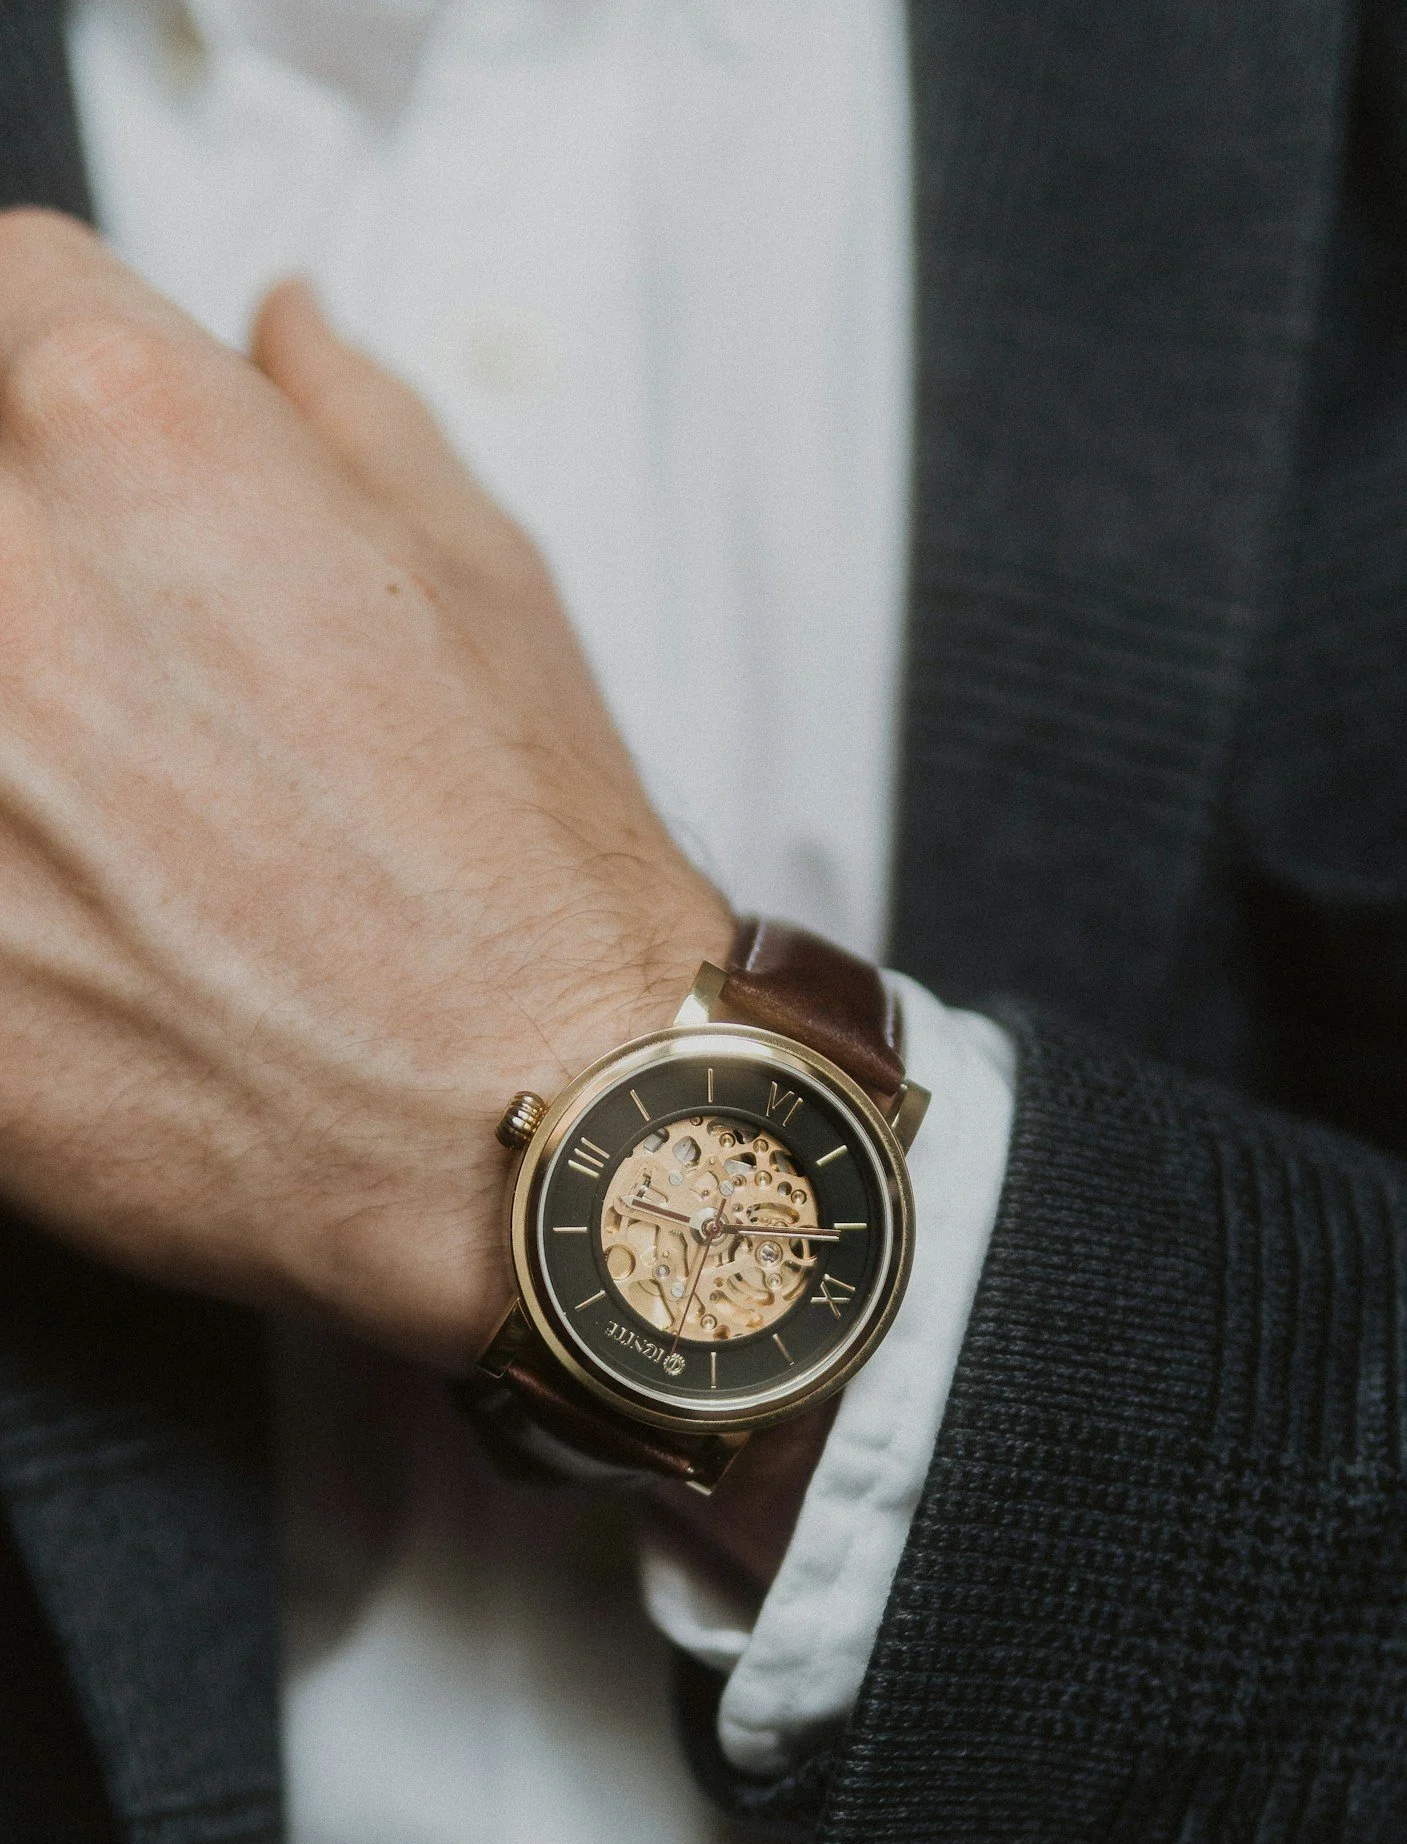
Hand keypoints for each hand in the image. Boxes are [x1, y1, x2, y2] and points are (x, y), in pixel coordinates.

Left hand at [0, 213, 731, 1361]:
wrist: (532, 1141)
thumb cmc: (525, 896)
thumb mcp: (487, 586)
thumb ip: (353, 418)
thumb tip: (285, 336)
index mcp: (131, 437)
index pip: (3, 297)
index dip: (64, 388)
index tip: (96, 480)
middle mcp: (0, 585)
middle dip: (35, 574)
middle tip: (120, 691)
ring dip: (11, 750)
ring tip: (110, 829)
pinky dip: (0, 887)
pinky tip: (79, 927)